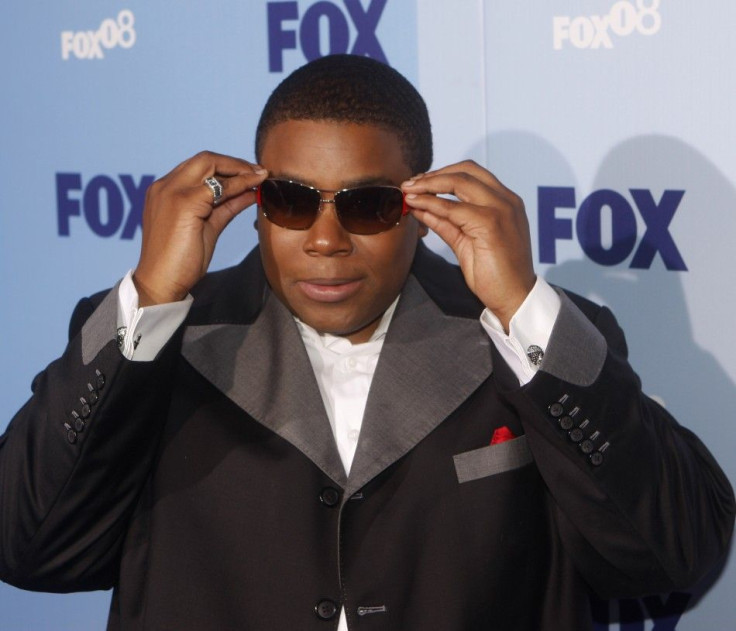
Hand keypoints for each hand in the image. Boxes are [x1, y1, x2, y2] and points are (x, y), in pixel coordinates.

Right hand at [133, 151, 267, 305]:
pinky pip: (219, 186)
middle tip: (258, 172)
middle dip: (234, 162)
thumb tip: (249, 192)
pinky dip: (240, 184)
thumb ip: (225, 206)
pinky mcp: (184, 202)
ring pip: (210, 165)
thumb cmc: (181, 260)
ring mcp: (172, 191)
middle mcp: (165, 185)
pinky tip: (254, 187)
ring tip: (260, 176)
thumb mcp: (208, 226)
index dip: (227, 167)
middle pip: (204, 159)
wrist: (162, 282)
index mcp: (166, 191)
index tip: (250, 174)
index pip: (199, 167)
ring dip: (239, 169)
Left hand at [402, 160, 535, 330]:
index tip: (419, 182)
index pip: (472, 173)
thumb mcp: (465, 242)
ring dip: (428, 184)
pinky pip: (453, 208)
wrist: (514, 298)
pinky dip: (431, 203)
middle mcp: (506, 200)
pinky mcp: (491, 223)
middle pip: (465, 170)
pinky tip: (416, 205)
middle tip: (409, 184)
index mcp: (504, 201)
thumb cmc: (494, 274)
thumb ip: (446, 223)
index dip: (442, 173)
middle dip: (432, 174)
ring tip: (407, 192)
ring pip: (459, 182)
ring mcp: (501, 209)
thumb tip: (421, 207)